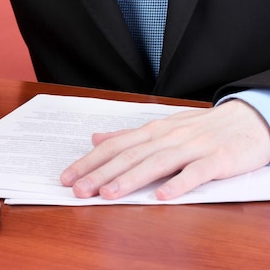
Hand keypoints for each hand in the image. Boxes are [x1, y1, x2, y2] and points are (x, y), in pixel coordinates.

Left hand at [60, 100, 269, 199]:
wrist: (249, 119)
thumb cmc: (202, 127)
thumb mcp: (163, 127)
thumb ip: (128, 136)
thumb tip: (96, 138)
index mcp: (153, 130)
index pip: (114, 146)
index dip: (89, 161)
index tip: (68, 177)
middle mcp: (168, 136)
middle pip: (129, 156)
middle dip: (100, 173)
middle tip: (78, 190)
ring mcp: (192, 147)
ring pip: (156, 163)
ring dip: (130, 179)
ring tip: (108, 194)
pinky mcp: (217, 160)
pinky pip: (196, 173)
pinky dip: (178, 183)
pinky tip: (162, 196)